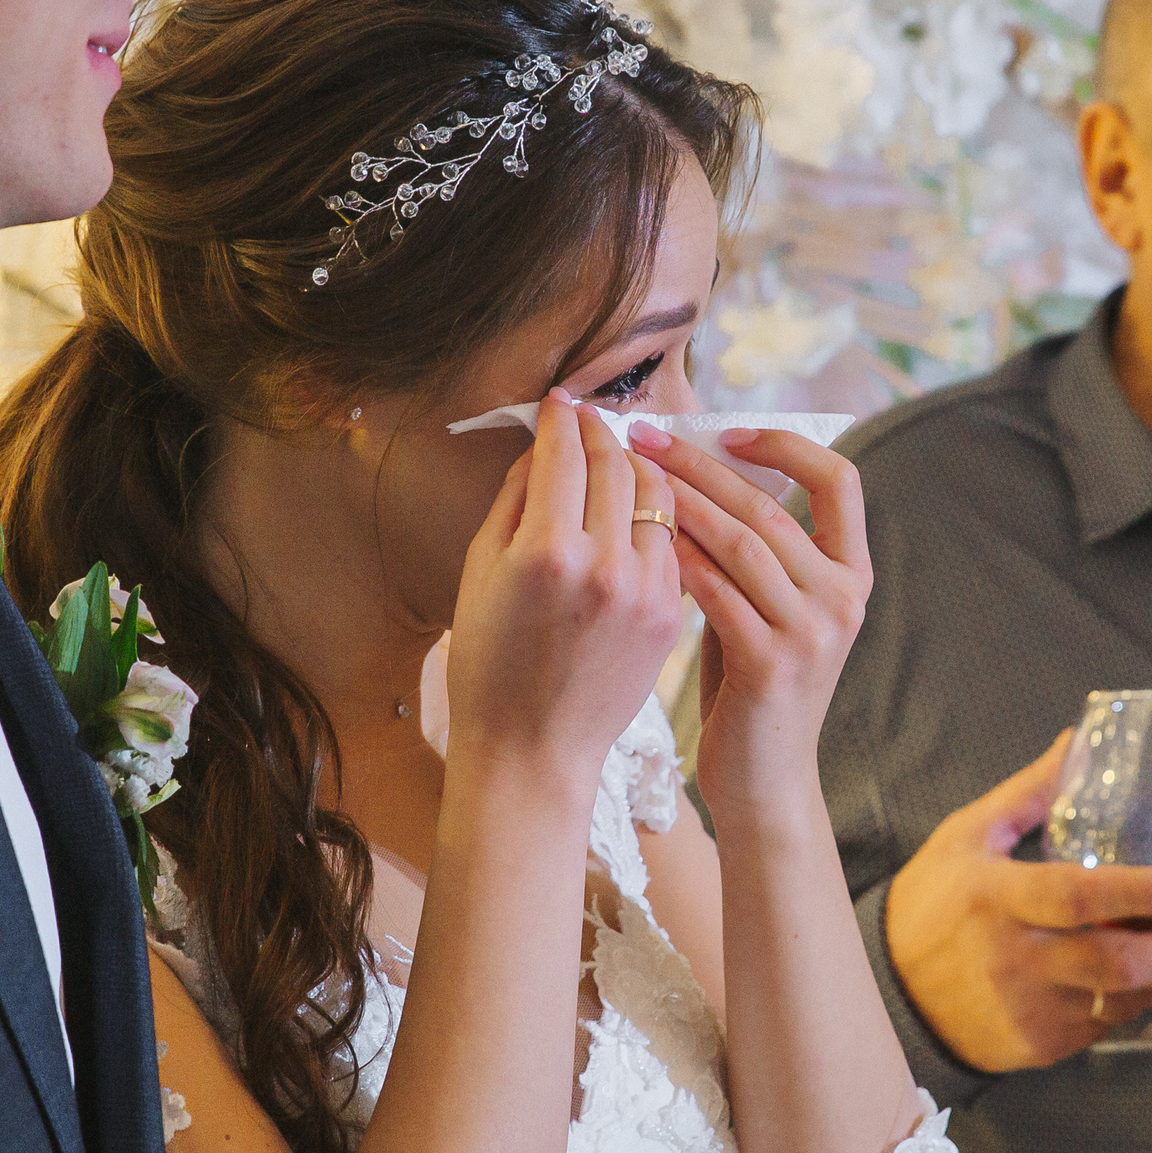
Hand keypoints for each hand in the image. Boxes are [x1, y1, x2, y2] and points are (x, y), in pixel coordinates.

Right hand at [446, 394, 684, 785]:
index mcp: (547, 552)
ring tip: (618, 460)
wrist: (532, 751)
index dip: (560, 418)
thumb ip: (514, 501)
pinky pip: (670, 543)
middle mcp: (604, 565)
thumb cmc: (489, 666)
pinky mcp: (671, 615)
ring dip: (638, 467)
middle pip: (616, 465)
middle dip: (600, 433)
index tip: (558, 401)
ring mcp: (646, 591)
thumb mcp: (480, 573)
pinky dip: (655, 517)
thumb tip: (544, 448)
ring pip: (657, 496)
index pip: (564, 454)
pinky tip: (637, 513)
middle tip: (588, 420)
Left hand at [626, 422, 869, 821]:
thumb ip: (757, 555)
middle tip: (645, 432)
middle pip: (771, 504)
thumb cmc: (753, 689)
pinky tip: (638, 536)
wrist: (764, 781)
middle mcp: (842, 598)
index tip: (727, 430)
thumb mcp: (772, 611)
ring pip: (742, 540)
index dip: (786, 445)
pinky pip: (717, 590)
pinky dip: (677, 555)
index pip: (840, 480)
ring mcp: (812, 633)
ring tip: (633, 472)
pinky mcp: (771, 664)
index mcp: (851, 575)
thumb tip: (705, 475)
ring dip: (681, 499)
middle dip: (701, 462)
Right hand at [885, 731, 1151, 1071]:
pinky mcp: (1040, 1046)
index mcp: (999, 897)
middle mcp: (1018, 958)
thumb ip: (1030, 794)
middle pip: (1117, 963)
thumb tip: (1080, 740)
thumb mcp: (967, 837)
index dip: (1134, 893)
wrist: (884, 996)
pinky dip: (1137, 1000)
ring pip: (1121, 999)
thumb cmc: (929, 906)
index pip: (1074, 896)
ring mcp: (1031, 1008)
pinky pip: (1106, 1025)